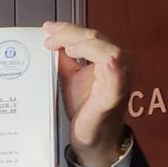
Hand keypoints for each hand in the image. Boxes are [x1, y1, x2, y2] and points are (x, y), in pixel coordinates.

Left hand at [42, 21, 129, 166]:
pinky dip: (113, 70)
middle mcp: (119, 65)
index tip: (47, 29)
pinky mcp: (114, 98)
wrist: (91, 137)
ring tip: (67, 47)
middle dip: (71, 34)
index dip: (68, 29)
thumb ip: (64, 58)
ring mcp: (119, 81)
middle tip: (49, 38)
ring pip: (109, 52)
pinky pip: (117, 81)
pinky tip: (106, 63)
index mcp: (108, 57)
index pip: (90, 35)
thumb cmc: (85, 106)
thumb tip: (52, 39)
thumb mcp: (70, 76)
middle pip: (97, 39)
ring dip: (86, 45)